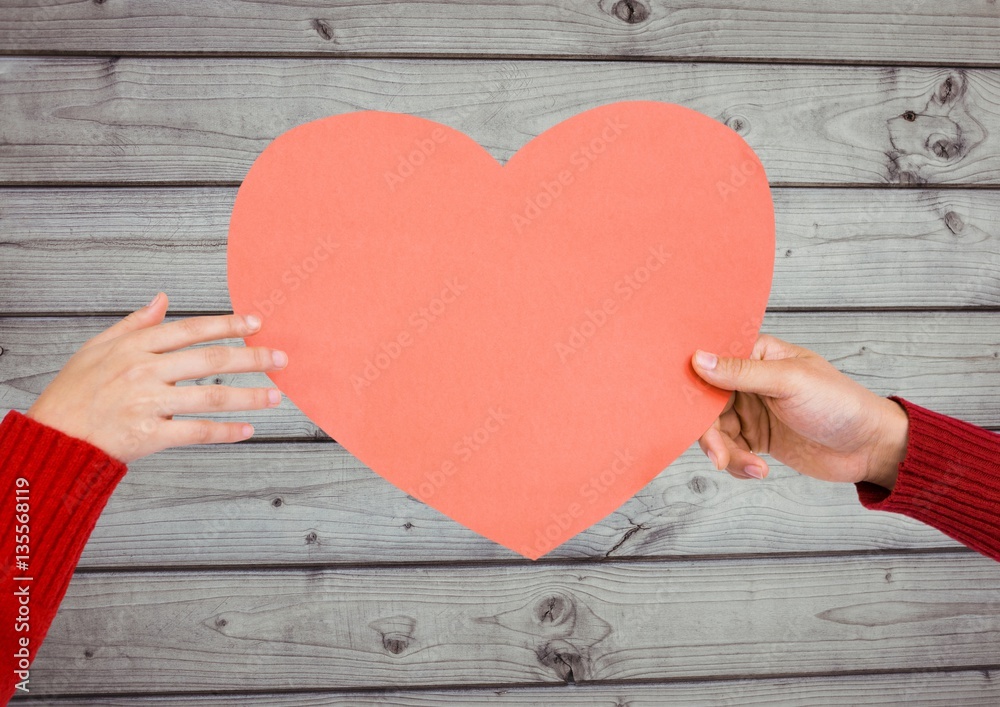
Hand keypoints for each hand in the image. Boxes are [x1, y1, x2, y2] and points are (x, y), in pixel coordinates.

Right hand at [26, 293, 287, 462]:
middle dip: (252, 357)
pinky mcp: (150, 435)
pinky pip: (198, 431)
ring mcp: (148, 403)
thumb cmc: (74, 393)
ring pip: (211, 395)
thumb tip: (163, 299)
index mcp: (135, 346)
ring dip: (249, 396)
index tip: (256, 322)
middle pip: (211, 360)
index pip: (192, 329)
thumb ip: (134, 324)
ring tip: (275, 396)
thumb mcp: (97, 348)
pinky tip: (248, 430)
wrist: (54, 437)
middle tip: (280, 358)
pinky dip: (226, 431)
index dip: (227, 324)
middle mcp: (145, 371)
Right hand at [690, 334, 908, 488]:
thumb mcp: (789, 382)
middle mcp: (748, 380)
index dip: (695, 387)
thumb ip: (741, 372)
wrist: (869, 447)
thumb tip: (698, 359)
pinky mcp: (756, 437)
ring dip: (727, 454)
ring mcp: (751, 409)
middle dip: (710, 434)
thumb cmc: (839, 403)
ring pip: (715, 432)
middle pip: (706, 404)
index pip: (710, 365)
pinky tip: (759, 470)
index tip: (686, 412)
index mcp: (756, 354)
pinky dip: (737, 464)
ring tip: (753, 467)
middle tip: (720, 456)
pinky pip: (730, 450)